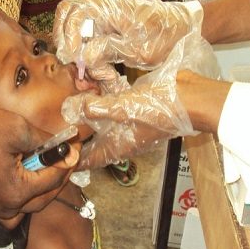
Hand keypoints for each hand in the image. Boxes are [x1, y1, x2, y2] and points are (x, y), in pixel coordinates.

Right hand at [0, 107, 78, 218]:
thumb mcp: (18, 129)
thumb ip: (46, 141)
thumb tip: (65, 147)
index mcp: (16, 191)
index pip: (53, 180)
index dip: (67, 162)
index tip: (75, 147)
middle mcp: (5, 205)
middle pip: (44, 198)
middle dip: (58, 177)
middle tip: (66, 158)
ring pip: (28, 205)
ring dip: (41, 188)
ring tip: (47, 166)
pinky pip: (11, 204)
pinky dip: (23, 192)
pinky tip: (25, 172)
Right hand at [53, 0, 201, 70]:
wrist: (182, 28)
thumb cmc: (163, 37)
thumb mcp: (138, 49)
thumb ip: (108, 50)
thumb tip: (83, 56)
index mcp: (110, 6)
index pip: (76, 11)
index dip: (69, 34)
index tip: (73, 56)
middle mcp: (102, 5)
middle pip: (67, 11)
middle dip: (63, 36)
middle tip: (70, 59)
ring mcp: (102, 13)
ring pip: (73, 23)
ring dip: (72, 44)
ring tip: (83, 67)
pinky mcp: (105, 24)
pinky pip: (85, 32)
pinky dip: (83, 48)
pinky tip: (94, 67)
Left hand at [62, 32, 220, 167]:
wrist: (194, 98)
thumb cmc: (162, 108)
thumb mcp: (125, 107)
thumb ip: (98, 109)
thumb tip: (72, 109)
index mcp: (120, 145)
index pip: (91, 159)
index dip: (73, 158)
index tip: (55, 154)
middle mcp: (124, 138)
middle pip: (95, 143)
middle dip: (78, 136)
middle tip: (58, 128)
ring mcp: (132, 124)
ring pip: (104, 125)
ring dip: (89, 118)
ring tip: (70, 108)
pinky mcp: (138, 109)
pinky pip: (115, 109)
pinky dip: (103, 102)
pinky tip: (94, 89)